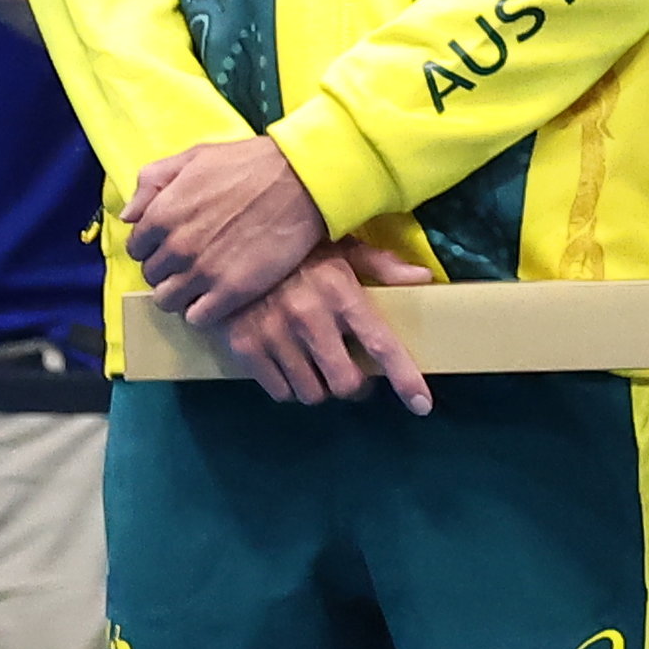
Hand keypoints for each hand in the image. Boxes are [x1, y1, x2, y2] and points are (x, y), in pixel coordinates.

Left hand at [128, 134, 334, 321]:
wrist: (301, 180)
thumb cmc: (248, 164)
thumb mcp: (195, 157)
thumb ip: (153, 181)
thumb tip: (128, 216)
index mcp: (163, 213)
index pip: (136, 248)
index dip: (153, 245)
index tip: (171, 243)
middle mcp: (177, 247)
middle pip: (152, 276)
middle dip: (167, 269)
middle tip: (190, 260)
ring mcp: (203, 273)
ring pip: (168, 302)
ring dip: (180, 294)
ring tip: (201, 281)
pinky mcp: (230, 293)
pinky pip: (197, 318)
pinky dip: (202, 310)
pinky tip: (217, 295)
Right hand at [216, 241, 437, 410]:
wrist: (225, 244)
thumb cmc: (295, 247)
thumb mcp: (341, 244)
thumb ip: (382, 265)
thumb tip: (424, 279)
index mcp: (341, 292)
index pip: (382, 344)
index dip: (406, 378)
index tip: (422, 405)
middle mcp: (311, 318)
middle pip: (346, 383)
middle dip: (352, 384)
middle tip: (350, 373)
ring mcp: (276, 335)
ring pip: (312, 392)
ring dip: (319, 386)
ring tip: (316, 366)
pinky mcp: (246, 348)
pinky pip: (279, 392)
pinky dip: (289, 386)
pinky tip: (289, 365)